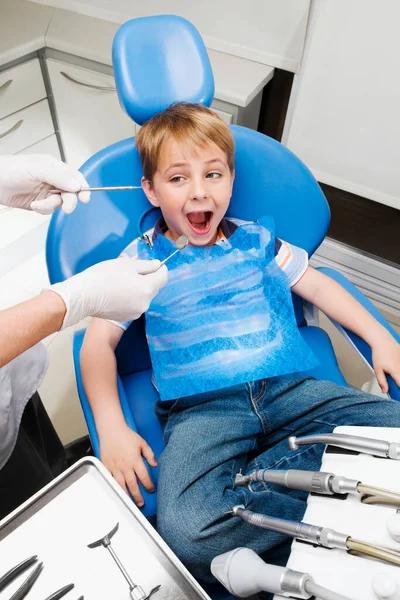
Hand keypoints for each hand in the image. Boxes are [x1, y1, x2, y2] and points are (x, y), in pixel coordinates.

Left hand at [0, 154, 89, 213]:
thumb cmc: (9, 169)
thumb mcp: (36, 168)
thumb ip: (58, 176)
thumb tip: (76, 185)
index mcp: (55, 168)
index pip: (75, 177)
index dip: (83, 187)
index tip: (85, 197)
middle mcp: (53, 180)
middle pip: (71, 193)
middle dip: (69, 201)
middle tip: (66, 207)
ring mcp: (46, 192)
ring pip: (60, 203)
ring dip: (50, 206)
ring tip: (39, 204)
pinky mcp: (40, 203)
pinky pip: (49, 210)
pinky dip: (43, 210)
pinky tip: (33, 205)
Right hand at [49, 257, 167, 327]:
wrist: (84, 296)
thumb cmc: (104, 276)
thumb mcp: (127, 264)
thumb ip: (146, 265)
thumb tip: (157, 265)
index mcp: (148, 288)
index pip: (163, 277)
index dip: (161, 268)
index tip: (155, 263)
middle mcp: (146, 303)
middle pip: (153, 287)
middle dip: (147, 278)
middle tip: (131, 270)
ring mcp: (136, 312)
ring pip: (143, 296)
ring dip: (138, 288)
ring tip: (121, 281)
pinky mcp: (127, 317)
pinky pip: (134, 304)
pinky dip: (130, 297)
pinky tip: (116, 292)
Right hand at [100, 425, 156, 505]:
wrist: (111, 430)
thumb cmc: (127, 435)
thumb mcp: (142, 442)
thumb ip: (150, 454)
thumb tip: (155, 465)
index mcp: (135, 460)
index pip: (143, 476)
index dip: (148, 485)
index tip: (151, 490)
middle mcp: (125, 466)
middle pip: (132, 484)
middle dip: (138, 495)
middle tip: (141, 504)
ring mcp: (114, 467)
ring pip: (121, 485)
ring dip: (126, 495)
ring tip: (130, 503)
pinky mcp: (106, 466)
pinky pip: (109, 479)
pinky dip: (112, 487)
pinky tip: (115, 493)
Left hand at [371, 333, 399, 392]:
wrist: (382, 341)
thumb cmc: (379, 354)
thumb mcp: (377, 369)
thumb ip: (382, 381)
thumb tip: (385, 391)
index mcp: (396, 372)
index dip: (399, 389)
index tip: (398, 394)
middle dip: (398, 381)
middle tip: (395, 382)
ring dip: (399, 375)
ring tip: (396, 376)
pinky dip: (399, 367)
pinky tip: (395, 367)